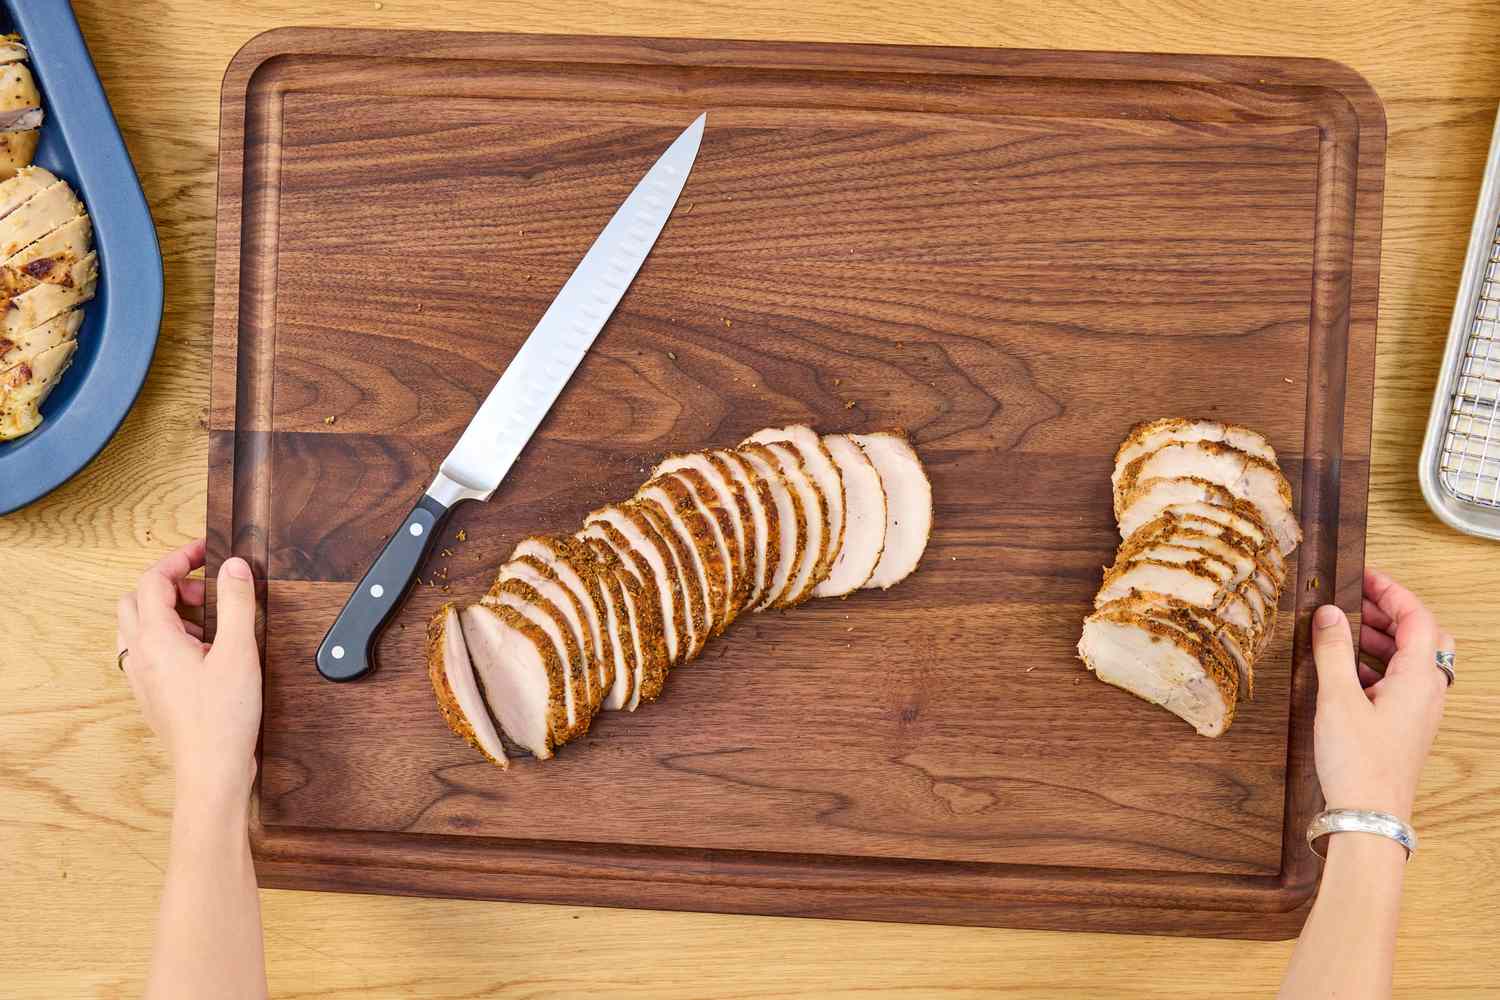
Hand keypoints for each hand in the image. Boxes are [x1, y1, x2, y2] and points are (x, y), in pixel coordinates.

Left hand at [116, 539, 261, 804]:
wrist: (210, 770)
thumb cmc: (223, 718)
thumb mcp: (240, 652)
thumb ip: (238, 604)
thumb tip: (235, 567)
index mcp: (155, 639)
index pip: (153, 581)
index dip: (178, 559)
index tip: (204, 551)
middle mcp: (140, 655)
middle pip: (136, 600)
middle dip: (170, 585)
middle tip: (207, 588)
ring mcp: (142, 677)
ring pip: (138, 627)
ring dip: (167, 611)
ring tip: (207, 619)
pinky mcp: (152, 693)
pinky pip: (147, 651)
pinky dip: (168, 637)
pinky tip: (202, 650)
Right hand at [1310, 567, 1450, 822]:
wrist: (1370, 814)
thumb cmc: (1359, 762)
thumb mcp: (1337, 698)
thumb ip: (1333, 650)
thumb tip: (1330, 613)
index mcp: (1419, 679)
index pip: (1418, 619)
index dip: (1393, 593)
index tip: (1365, 577)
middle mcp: (1427, 692)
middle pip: (1425, 638)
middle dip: (1393, 614)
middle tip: (1360, 601)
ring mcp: (1419, 711)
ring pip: (1413, 661)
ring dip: (1385, 639)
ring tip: (1347, 631)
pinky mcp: (1405, 726)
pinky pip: (1401, 683)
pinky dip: (1379, 665)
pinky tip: (1347, 670)